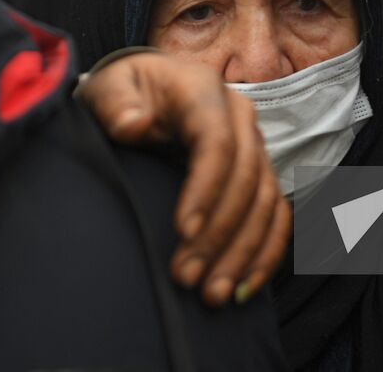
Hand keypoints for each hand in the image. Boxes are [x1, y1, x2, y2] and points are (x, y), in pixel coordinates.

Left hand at [78, 54, 289, 306]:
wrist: (142, 92)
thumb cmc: (123, 93)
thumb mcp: (107, 88)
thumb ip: (115, 103)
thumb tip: (133, 124)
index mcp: (203, 90)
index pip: (217, 142)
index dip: (206, 188)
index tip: (182, 230)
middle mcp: (239, 116)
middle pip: (245, 179)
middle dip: (219, 233)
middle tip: (186, 276)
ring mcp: (254, 147)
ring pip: (265, 203)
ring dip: (243, 253)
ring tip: (211, 294)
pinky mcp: (259, 175)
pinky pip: (276, 216)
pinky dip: (266, 253)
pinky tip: (243, 288)